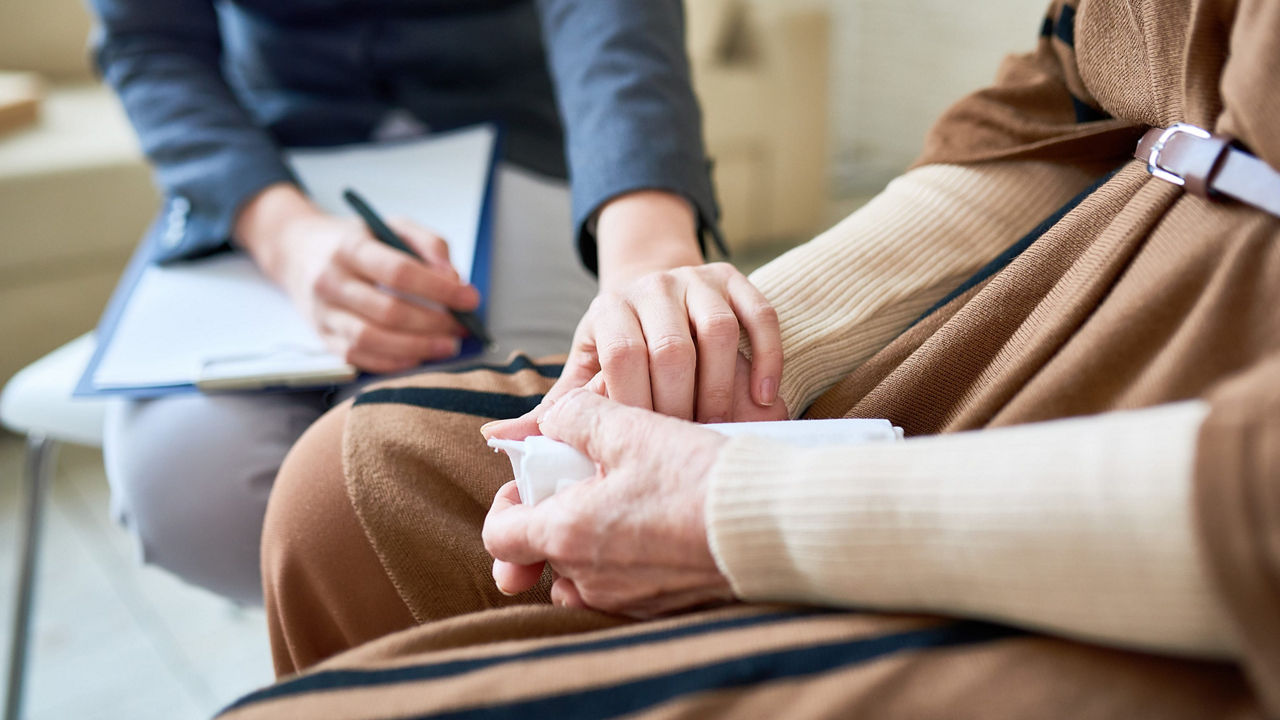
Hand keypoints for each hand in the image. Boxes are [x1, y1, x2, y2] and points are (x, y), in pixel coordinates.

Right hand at [236, 183, 479, 372]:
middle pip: (388, 311)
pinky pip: (359, 358)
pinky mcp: (322, 337)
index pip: (399, 271)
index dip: (439, 289)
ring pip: (372, 340)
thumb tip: (454, 278)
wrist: (296, 251)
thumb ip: (428, 244)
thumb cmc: (354, 239)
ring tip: (447, 346)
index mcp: (350, 247)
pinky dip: (394, 362)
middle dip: (434, 323)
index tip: (470, 298)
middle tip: (462, 327)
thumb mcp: (390, 225)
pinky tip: (419, 356)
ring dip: (417, 348)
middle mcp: (331, 281)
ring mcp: (323, 312)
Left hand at [482, 389, 734, 616]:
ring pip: (585, 575)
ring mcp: (628, 600)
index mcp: (568, 535)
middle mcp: (590, 579)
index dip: (507, 504)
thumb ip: (576, 417)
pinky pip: (626, 588)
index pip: (500, 537)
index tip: (534, 480)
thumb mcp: (631, 428)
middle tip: (589, 482)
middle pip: (546, 555)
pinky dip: (629, 560)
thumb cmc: (697, 478)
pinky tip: (659, 526)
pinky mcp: (664, 608)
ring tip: (627, 501)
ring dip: (594, 541)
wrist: (771, 525)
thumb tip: (552, 419)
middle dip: (558, 518)